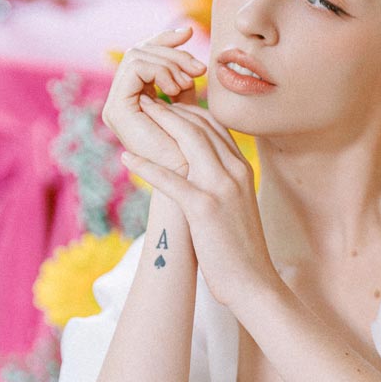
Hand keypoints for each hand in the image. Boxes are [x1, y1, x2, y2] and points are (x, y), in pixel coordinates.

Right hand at [102, 25, 205, 171]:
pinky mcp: (115, 111)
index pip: (145, 55)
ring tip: (190, 81)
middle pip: (139, 51)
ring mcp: (115, 106)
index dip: (165, 39)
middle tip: (199, 67)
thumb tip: (190, 59)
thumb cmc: (198, 150)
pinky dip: (159, 70)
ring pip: (136, 55)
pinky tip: (177, 86)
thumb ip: (184, 85)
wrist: (194, 179)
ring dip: (168, 62)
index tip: (191, 32)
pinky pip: (134, 68)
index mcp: (137, 97)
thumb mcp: (192, 108)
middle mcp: (122, 101)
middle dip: (172, 52)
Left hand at [121, 98, 280, 311]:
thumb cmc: (241, 250)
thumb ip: (225, 184)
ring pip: (188, 140)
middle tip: (148, 98)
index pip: (215, 126)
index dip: (189, 110)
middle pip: (201, 125)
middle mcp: (235, 171)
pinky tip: (126, 158)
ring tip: (138, 111)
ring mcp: (221, 187)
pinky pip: (170, 178)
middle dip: (172, 108)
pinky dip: (146, 165)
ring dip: (160, 122)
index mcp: (243, 169)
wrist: (254, 282)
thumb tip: (202, 176)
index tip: (168, 105)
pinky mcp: (203, 208)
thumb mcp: (238, 206)